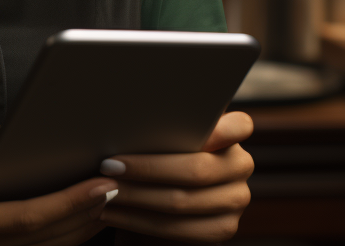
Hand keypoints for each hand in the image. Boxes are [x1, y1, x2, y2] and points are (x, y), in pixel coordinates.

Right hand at [0, 159, 117, 245]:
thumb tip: (22, 149)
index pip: (27, 218)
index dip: (70, 201)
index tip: (102, 183)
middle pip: (47, 238)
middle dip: (88, 212)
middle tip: (121, 182)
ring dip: (84, 224)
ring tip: (112, 194)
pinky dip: (66, 232)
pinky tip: (87, 213)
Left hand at [98, 111, 253, 242]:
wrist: (158, 209)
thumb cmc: (155, 162)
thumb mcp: (161, 140)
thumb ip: (162, 128)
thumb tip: (132, 115)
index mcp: (233, 134)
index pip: (239, 125)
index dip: (217, 128)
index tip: (187, 130)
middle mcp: (241, 165)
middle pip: (195, 169)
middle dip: (146, 169)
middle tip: (108, 166)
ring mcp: (237, 199)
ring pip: (182, 201)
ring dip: (136, 197)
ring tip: (104, 191)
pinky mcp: (224, 228)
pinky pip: (179, 229)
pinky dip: (138, 221)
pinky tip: (113, 212)